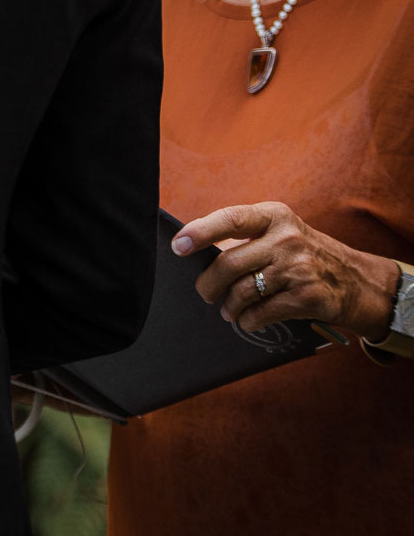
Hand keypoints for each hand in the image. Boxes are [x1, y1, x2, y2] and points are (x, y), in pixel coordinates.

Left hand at [173, 201, 399, 337]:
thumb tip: (196, 253)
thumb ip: (245, 238)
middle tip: (203, 293)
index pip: (230, 219)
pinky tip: (247, 320)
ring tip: (227, 310)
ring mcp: (299, 267)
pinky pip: (262, 312)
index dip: (200, 232)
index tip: (178, 246)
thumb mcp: (280, 233)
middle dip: (208, 284)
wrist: (357, 281)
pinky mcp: (308, 296)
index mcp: (274, 215)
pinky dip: (248, 320)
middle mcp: (287, 238)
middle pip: (230, 262)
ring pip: (243, 291)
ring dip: (229, 306)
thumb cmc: (303, 255)